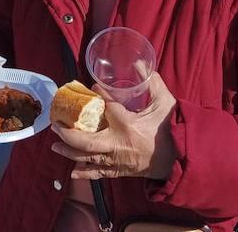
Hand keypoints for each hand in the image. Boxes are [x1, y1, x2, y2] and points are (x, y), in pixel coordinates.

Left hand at [50, 74, 178, 180]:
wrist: (182, 160)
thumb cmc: (172, 130)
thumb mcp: (166, 102)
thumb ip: (152, 82)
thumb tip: (140, 64)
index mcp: (128, 125)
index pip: (106, 108)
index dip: (97, 96)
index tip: (90, 88)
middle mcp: (118, 144)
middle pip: (86, 141)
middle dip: (68, 133)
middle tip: (55, 124)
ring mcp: (117, 160)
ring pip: (87, 158)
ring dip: (69, 151)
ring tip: (55, 144)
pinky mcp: (120, 171)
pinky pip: (98, 173)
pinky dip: (84, 172)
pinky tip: (72, 171)